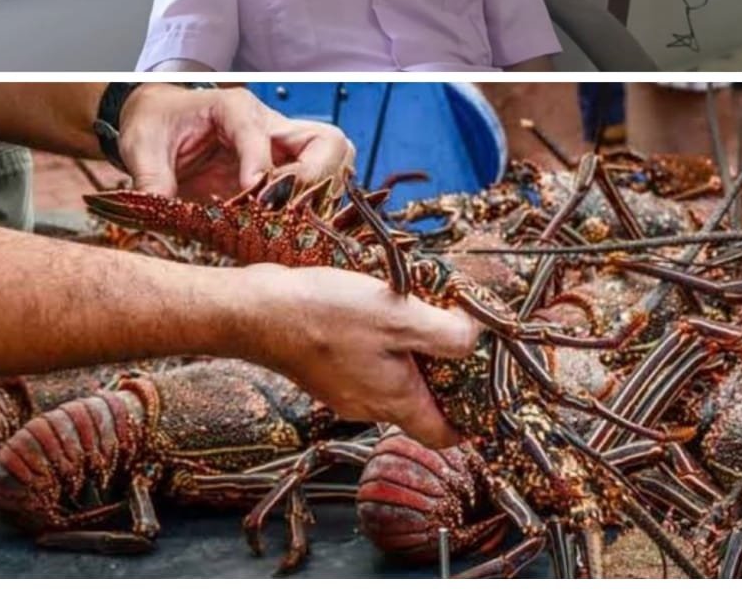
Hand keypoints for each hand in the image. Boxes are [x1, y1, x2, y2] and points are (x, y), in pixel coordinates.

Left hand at [117, 85, 354, 199]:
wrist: (160, 121)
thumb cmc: (155, 125)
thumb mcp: (142, 146)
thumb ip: (152, 177)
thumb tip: (159, 209)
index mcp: (235, 109)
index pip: (264, 137)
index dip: (262, 169)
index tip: (251, 196)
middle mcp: (270, 125)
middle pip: (326, 142)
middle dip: (314, 178)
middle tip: (284, 209)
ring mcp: (283, 148)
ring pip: (334, 161)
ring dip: (320, 195)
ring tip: (289, 221)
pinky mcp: (284, 171)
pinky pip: (321, 184)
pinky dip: (315, 207)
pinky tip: (289, 227)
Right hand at [236, 264, 481, 448]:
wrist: (258, 311)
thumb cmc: (326, 316)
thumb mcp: (400, 318)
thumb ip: (447, 334)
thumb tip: (474, 337)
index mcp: (395, 401)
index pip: (443, 434)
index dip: (469, 419)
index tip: (483, 391)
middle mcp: (368, 404)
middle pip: (418, 403)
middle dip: (440, 371)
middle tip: (451, 331)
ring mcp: (342, 388)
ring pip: (390, 379)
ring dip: (407, 350)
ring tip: (413, 309)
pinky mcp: (322, 367)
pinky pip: (363, 362)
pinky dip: (378, 340)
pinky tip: (373, 306)